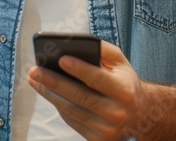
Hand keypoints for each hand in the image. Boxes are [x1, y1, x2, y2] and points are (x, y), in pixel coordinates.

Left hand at [28, 40, 147, 140]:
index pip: (98, 79)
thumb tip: (74, 44)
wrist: (140, 114)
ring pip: (71, 110)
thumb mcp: (121, 63)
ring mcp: (106, 129)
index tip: (61, 59)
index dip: (80, 69)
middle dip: (54, 82)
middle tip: (34, 70)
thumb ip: (102, 50)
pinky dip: (58, 105)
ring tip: (35, 80)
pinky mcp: (97, 140)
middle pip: (79, 96)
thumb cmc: (124, 81)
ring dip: (49, 94)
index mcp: (124, 90)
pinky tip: (48, 92)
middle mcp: (116, 112)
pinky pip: (72, 120)